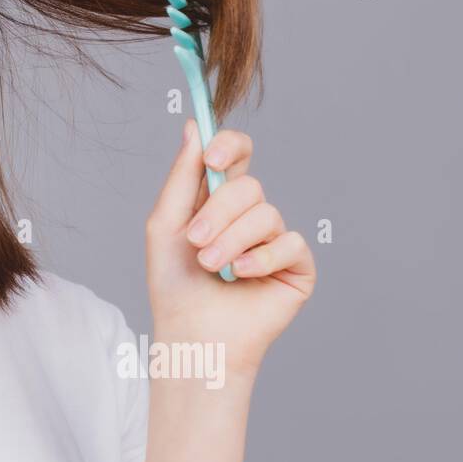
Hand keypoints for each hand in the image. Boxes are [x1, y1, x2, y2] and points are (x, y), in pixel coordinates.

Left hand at [144, 118, 315, 378]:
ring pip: (265, 214)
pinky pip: (289, 243)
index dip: (229, 147)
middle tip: (195, 242)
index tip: (212, 159)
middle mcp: (250, 216)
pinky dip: (258, 259)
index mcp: (218, 199)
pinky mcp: (296, 267)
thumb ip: (182, 175)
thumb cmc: (174, 284)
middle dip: (217, 213)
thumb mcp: (166, 223)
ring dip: (230, 241)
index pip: (237, 155)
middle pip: (249, 185)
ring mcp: (275, 240)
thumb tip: (194, 126)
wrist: (191, 335)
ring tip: (211, 267)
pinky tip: (239, 277)